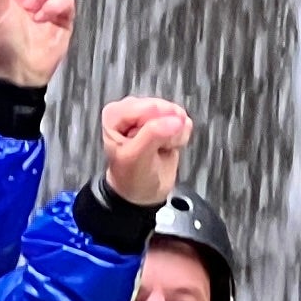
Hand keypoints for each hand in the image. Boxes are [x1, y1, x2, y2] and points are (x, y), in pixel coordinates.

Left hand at [98, 93, 189, 208]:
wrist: (143, 193)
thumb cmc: (131, 177)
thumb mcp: (136, 158)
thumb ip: (153, 135)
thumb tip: (176, 120)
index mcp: (115, 114)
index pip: (148, 108)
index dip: (156, 127)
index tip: (151, 145)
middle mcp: (131, 110)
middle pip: (163, 110)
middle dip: (166, 131)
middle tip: (155, 149)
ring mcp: (149, 115)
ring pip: (176, 115)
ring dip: (174, 136)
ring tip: (160, 150)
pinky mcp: (165, 121)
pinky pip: (184, 122)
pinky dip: (180, 138)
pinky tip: (167, 147)